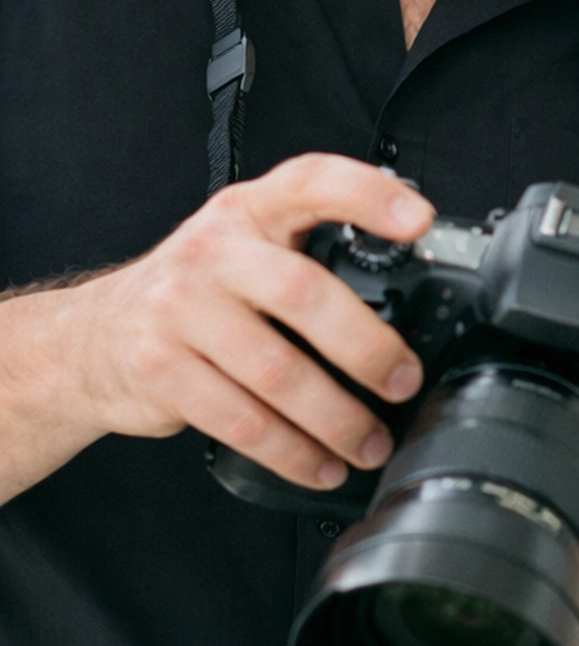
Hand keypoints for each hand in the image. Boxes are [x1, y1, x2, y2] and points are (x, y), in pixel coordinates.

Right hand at [0, 156, 434, 499]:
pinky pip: (243, 421)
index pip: (312, 180)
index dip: (368, 195)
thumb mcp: (245, 249)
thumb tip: (410, 298)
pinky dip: (292, 452)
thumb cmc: (198, 293)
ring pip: (276, 372)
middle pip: (302, 293)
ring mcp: (180, 310)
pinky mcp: (160, 370)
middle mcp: (212, 251)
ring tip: (372, 442)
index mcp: (249, 211)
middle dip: (366, 346)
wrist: (92, 338)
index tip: (418, 221)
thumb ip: (309, 255)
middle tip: (403, 381)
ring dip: (336, 419)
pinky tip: (321, 465)